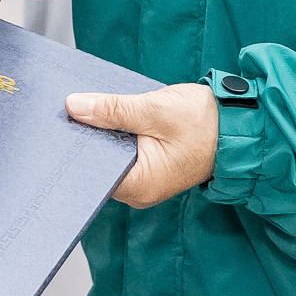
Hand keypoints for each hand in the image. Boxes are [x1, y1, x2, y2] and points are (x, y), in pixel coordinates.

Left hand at [68, 83, 219, 206]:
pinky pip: (121, 150)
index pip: (91, 170)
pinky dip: (113, 133)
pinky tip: (102, 113)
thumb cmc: (204, 122)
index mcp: (140, 184)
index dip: (74, 145)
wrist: (238, 127)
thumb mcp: (154, 109)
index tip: (57, 122)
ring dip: (98, 132)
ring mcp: (144, 180)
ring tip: (78, 107)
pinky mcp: (148, 165)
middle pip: (97, 163)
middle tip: (64, 108)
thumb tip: (74, 106)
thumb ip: (113, 109)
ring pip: (108, 155)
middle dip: (84, 136)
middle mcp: (139, 190)